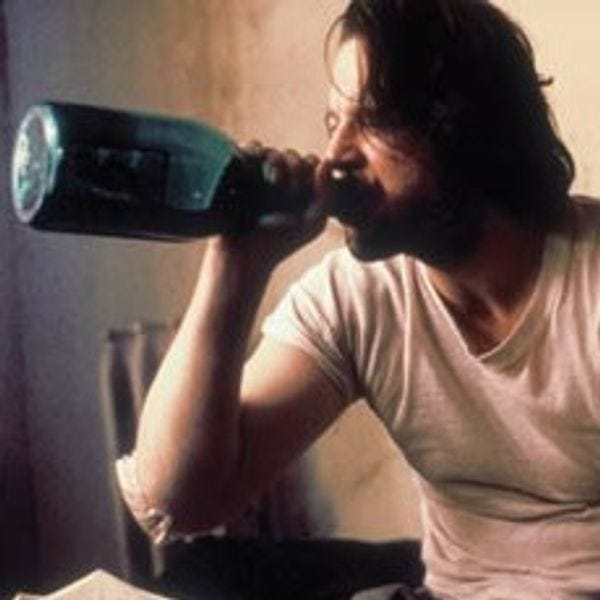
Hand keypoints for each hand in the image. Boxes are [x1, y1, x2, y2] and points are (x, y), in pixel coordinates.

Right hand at [213, 141, 327, 270]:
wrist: (244, 257)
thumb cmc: (281, 243)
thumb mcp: (314, 222)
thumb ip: (327, 193)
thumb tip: (324, 162)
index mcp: (301, 188)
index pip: (312, 163)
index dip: (311, 172)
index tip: (304, 192)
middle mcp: (280, 180)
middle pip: (291, 155)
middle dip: (291, 168)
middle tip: (284, 190)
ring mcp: (258, 176)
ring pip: (269, 150)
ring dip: (272, 161)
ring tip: (269, 182)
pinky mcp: (237, 173)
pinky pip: (246, 149)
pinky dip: (250, 152)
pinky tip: (251, 169)